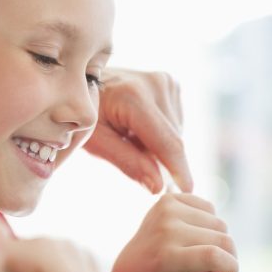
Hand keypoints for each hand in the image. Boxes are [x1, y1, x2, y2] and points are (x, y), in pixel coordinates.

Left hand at [85, 68, 191, 192]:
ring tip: (128, 135)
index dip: (179, 169)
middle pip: (173, 141)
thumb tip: (159, 186)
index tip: (189, 191)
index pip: (167, 142)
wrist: (82, 84)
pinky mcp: (170, 83)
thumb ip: (128, 162)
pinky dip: (159, 132)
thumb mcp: (96, 143)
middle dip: (159, 158)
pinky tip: (136, 125)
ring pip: (176, 133)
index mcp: (134, 97)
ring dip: (157, 145)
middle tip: (128, 153)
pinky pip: (174, 123)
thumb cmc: (85, 115)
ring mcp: (166, 81)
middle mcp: (156, 83)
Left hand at [111, 193, 237, 271]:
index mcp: (168, 257)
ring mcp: (168, 211)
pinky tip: (197, 234)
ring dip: (219, 239)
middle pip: (221, 239)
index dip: (231, 267)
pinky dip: (209, 222)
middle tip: (221, 267)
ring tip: (205, 251)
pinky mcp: (168, 200)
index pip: (213, 256)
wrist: (128, 267)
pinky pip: (208, 207)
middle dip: (229, 256)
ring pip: (219, 223)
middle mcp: (168, 230)